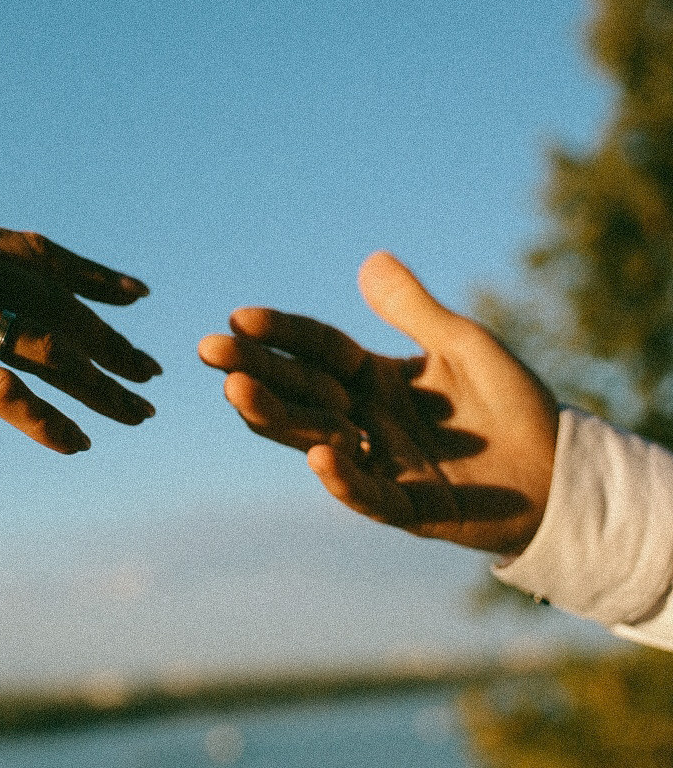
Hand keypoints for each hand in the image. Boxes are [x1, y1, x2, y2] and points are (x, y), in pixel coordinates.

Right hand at [198, 252, 557, 555]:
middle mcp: (364, 420)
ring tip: (238, 391)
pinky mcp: (407, 506)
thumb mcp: (464, 345)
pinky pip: (370, 493)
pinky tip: (321, 453)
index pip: (316, 351)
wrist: (559, 471)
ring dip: (276, 418)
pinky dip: (345, 477)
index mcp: (375, 378)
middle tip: (209, 350)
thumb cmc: (513, 405)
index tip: (239, 318)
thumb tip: (370, 261)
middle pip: (300, 392)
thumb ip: (415, 312)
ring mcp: (380, 463)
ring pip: (315, 438)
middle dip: (255, 371)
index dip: (281, 335)